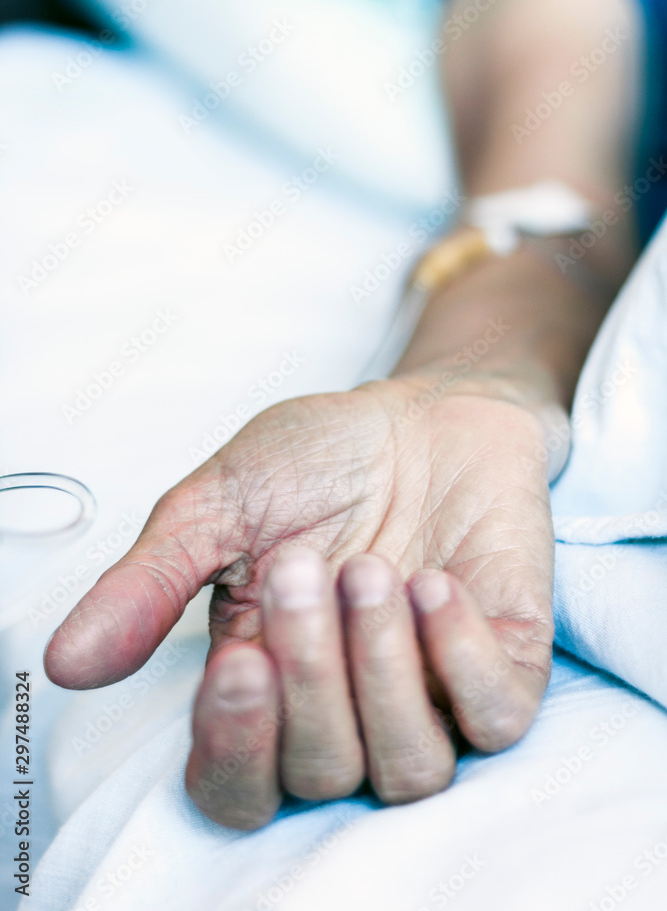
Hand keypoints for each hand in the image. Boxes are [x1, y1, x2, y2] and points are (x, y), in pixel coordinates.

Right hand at [45, 375, 555, 826]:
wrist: (426, 413)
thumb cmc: (321, 460)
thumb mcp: (220, 507)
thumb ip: (151, 584)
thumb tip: (69, 662)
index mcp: (269, 687)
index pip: (241, 786)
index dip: (235, 748)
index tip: (237, 661)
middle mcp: (350, 708)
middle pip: (323, 772)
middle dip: (311, 672)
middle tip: (305, 566)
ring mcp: (433, 693)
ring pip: (410, 768)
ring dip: (380, 668)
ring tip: (369, 569)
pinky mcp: (506, 662)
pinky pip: (496, 719)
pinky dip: (460, 659)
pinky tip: (433, 584)